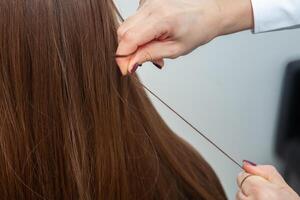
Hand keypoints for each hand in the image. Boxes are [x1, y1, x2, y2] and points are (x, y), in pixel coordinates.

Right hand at [115, 0, 253, 74]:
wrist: (209, 12)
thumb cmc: (198, 30)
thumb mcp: (175, 49)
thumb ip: (149, 55)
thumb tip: (130, 64)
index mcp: (160, 18)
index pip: (129, 39)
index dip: (123, 57)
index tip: (126, 70)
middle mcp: (151, 5)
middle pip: (123, 32)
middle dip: (126, 51)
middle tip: (139, 63)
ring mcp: (148, 0)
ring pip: (127, 26)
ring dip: (133, 43)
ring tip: (152, 49)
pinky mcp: (147, 0)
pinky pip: (134, 20)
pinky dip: (139, 33)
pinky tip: (153, 37)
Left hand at [236, 161, 298, 199]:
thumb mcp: (283, 187)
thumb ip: (265, 171)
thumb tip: (246, 164)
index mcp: (259, 191)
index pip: (242, 175)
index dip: (253, 179)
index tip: (263, 185)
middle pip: (240, 188)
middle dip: (250, 190)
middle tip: (267, 197)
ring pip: (240, 198)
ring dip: (249, 199)